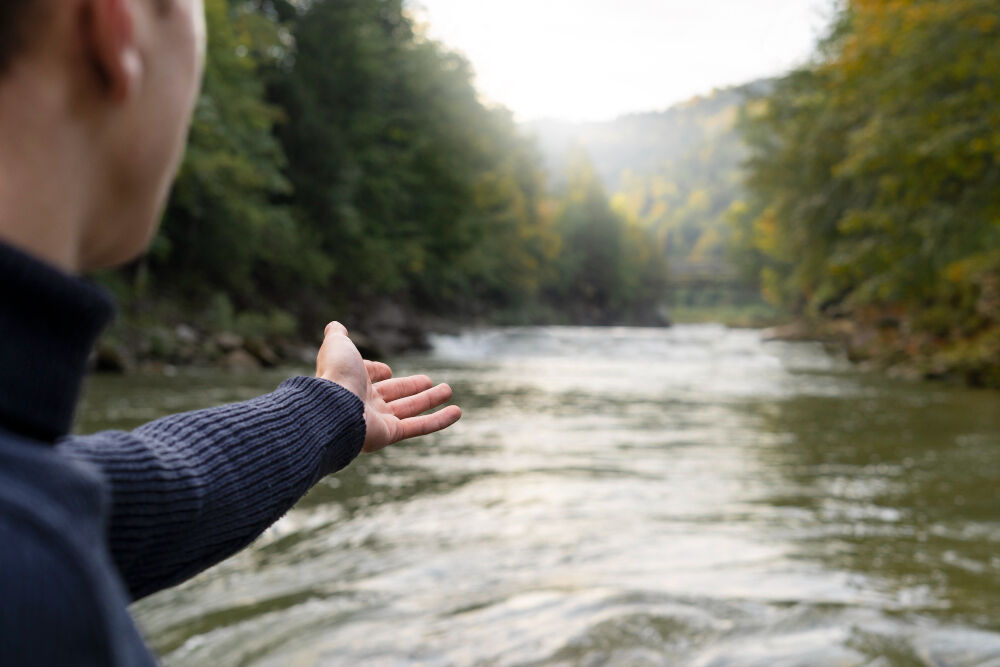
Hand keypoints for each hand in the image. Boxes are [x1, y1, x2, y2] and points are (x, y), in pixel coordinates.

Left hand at [315, 322, 461, 452]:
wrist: (333, 407)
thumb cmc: (337, 375)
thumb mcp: (338, 346)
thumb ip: (338, 335)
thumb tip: (335, 325)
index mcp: (352, 381)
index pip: (370, 377)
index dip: (378, 372)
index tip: (386, 371)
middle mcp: (364, 402)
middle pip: (394, 394)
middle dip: (412, 387)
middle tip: (429, 381)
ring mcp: (378, 420)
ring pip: (410, 409)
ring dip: (430, 400)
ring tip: (448, 390)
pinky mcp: (390, 434)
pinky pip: (419, 427)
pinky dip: (439, 420)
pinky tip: (457, 412)